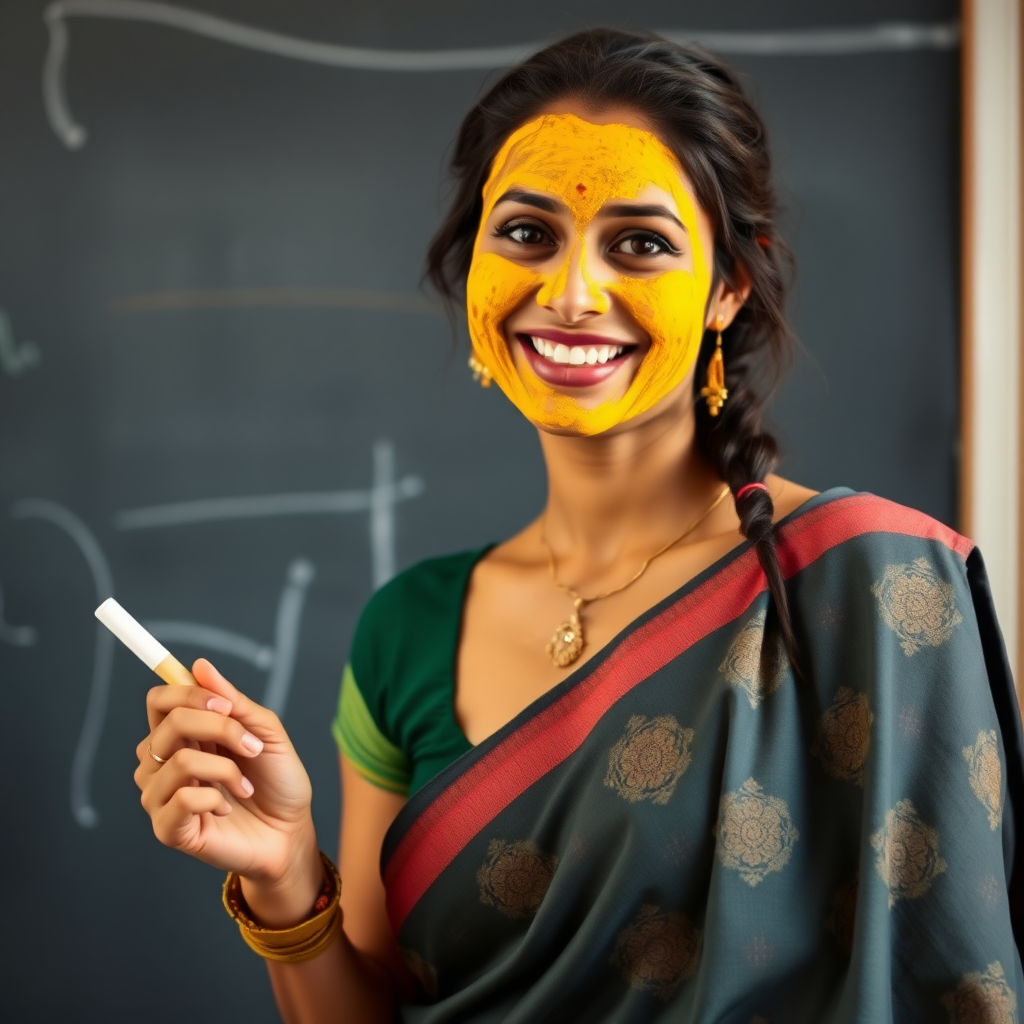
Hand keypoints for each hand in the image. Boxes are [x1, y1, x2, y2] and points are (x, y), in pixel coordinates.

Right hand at [135, 659, 315, 887]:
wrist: (291, 832)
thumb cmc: (278, 781)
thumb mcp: (267, 733)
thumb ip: (234, 702)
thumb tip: (199, 665)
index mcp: (184, 735)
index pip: (159, 700)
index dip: (189, 693)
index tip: (227, 705)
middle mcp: (163, 762)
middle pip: (168, 722)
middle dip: (220, 727)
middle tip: (252, 746)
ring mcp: (160, 796)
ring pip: (178, 761)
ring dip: (225, 769)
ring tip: (244, 786)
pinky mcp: (167, 828)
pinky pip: (181, 798)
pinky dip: (215, 799)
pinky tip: (226, 810)